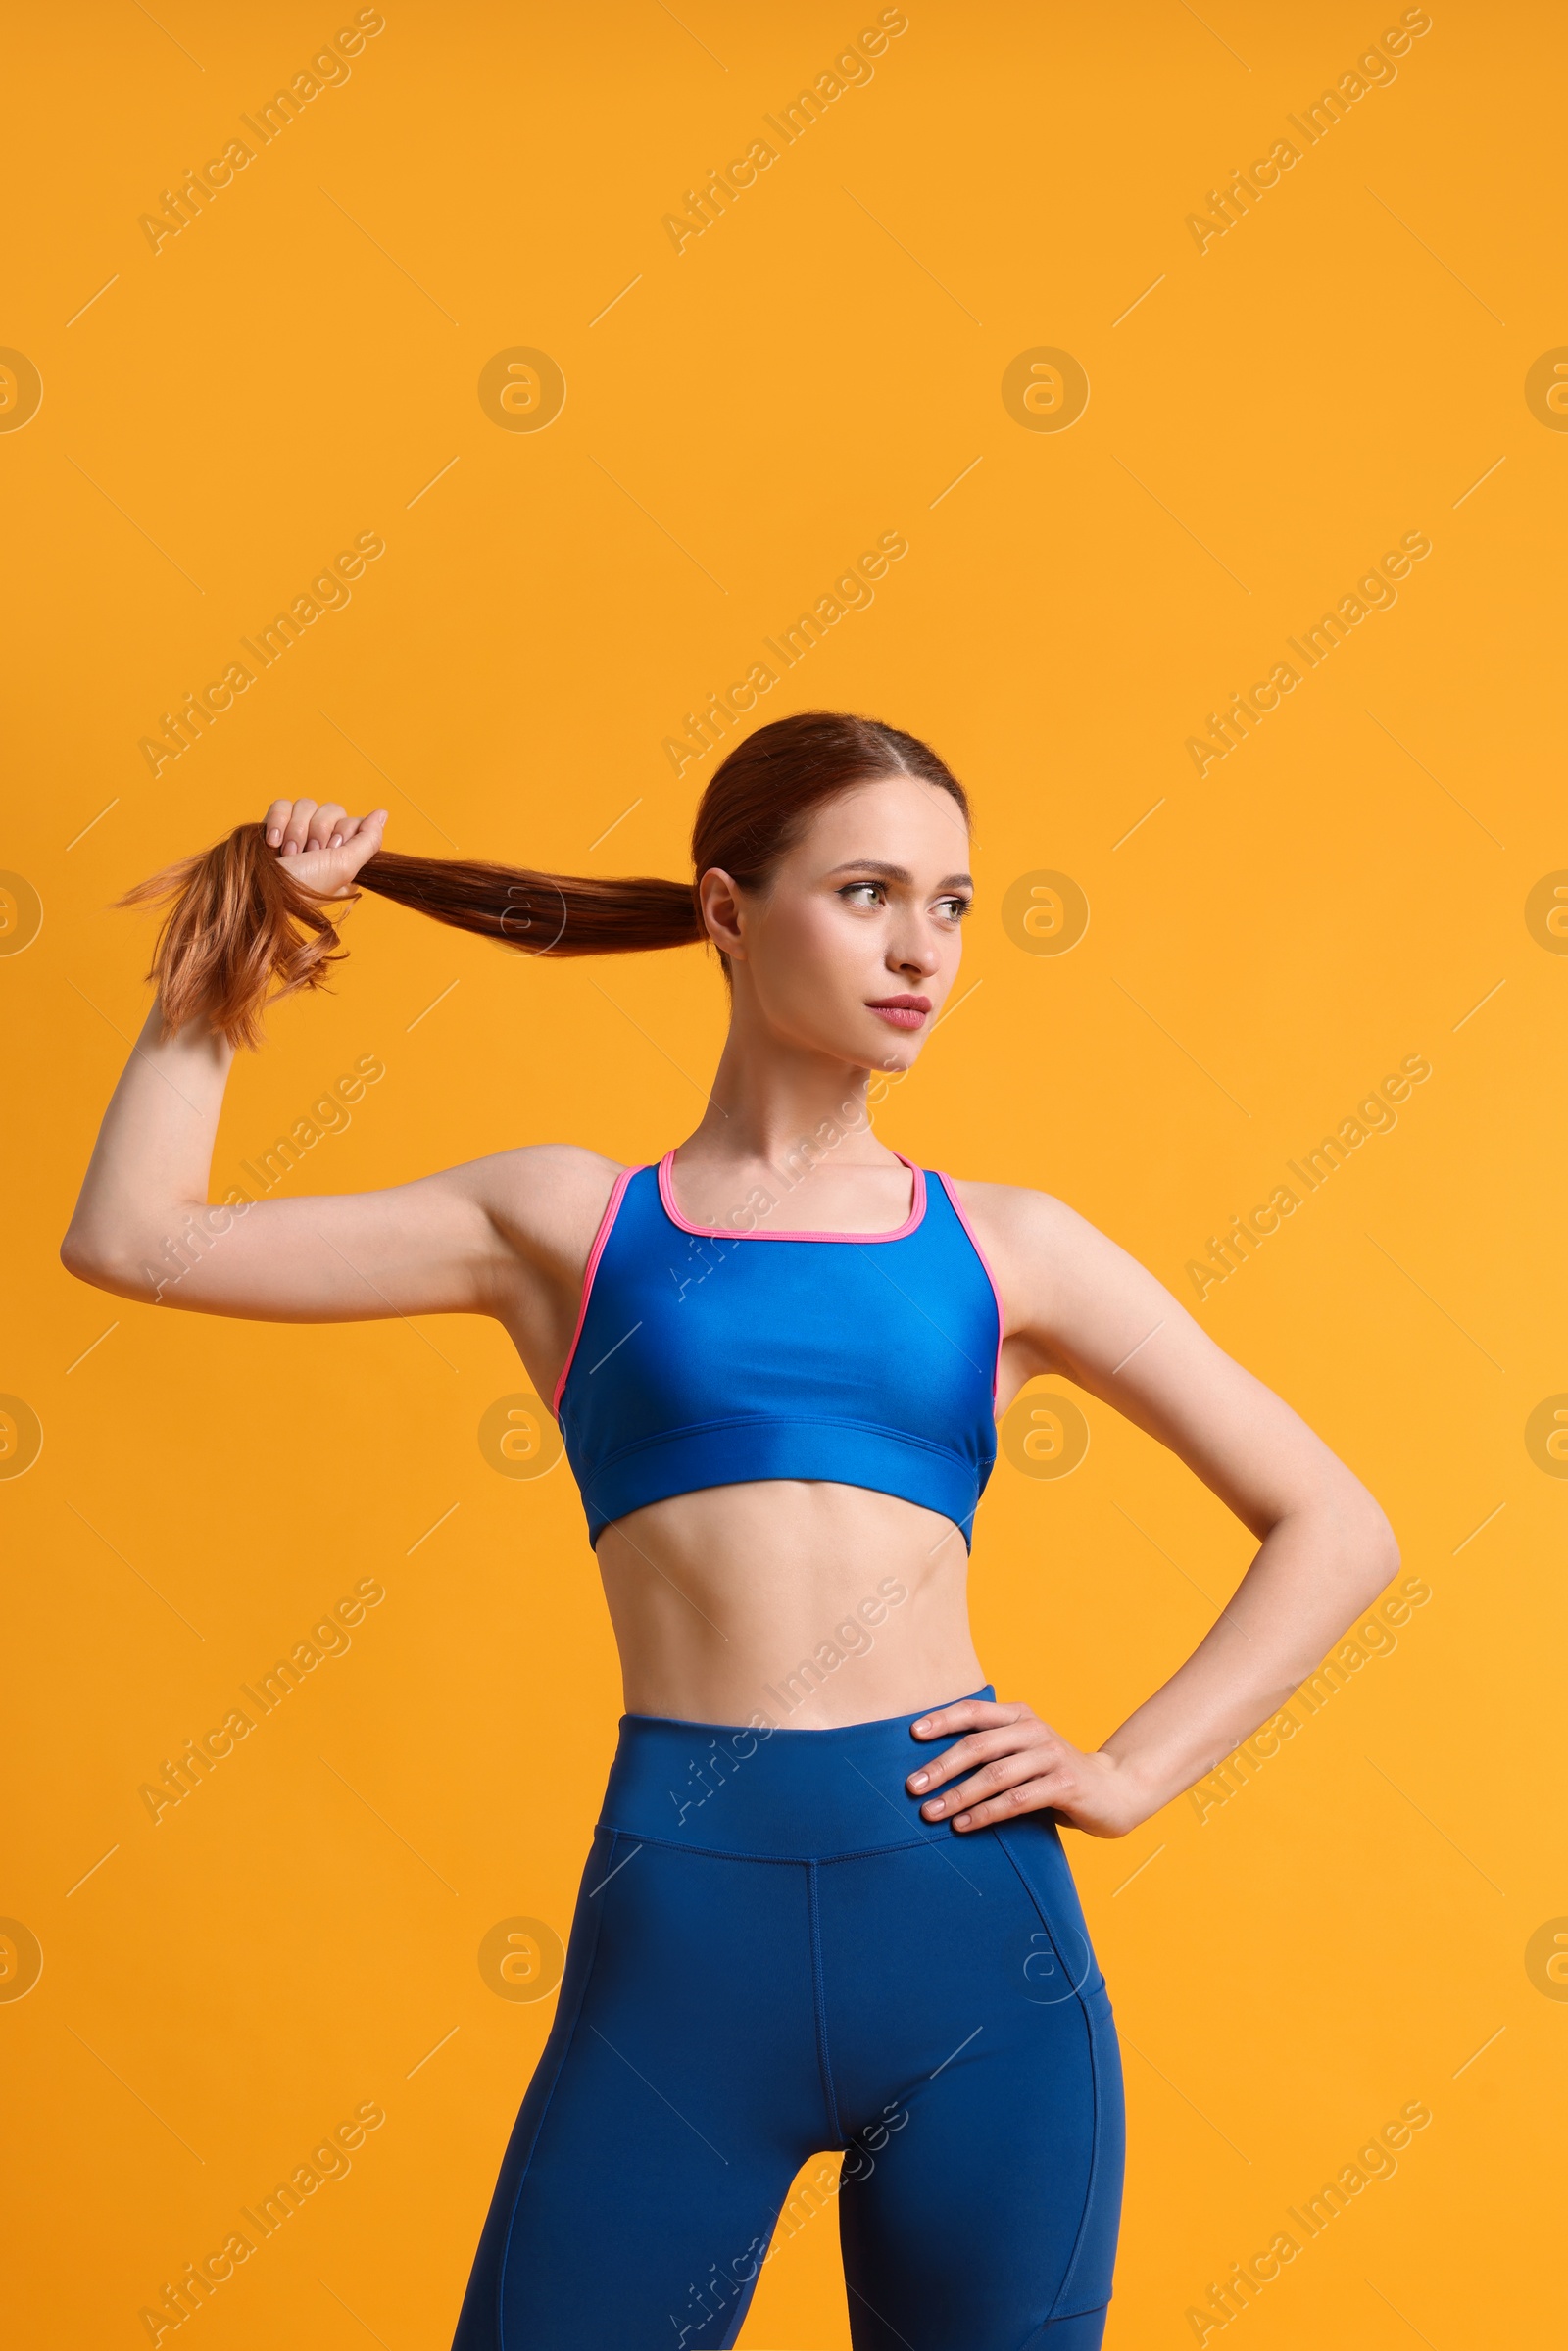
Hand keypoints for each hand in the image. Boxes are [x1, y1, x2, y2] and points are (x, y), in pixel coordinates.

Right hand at [262, 799, 387, 897]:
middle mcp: (320, 845)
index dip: (343, 830)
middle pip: (332, 809)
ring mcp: (296, 835)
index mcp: (342, 858)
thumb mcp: (344, 868)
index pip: (353, 821)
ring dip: (296, 830)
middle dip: (318, 831)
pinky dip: (277, 821)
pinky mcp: (273, 827)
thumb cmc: (301, 889)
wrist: (256, 896)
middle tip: (308, 854)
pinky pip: (282, 805)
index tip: (332, 849)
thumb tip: (382, 813)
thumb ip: (367, 840)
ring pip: (306, 804)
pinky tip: (272, 842)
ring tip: (288, 855)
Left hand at [906, 1696, 1147, 1839]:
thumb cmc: (1055, 1774)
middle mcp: (1034, 1730)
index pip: (974, 1711)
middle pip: (978, 1745)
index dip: (942, 1719)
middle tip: (913, 1786)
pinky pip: (1017, 1800)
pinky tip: (963, 1825)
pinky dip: (986, 1813)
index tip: (912, 1733)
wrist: (1115, 1790)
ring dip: (958, 1795)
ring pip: (994, 1774)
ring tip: (930, 1812)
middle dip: (941, 1765)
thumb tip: (932, 1767)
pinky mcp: (1064, 1784)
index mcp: (1020, 1716)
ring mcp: (1051, 1755)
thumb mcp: (1024, 1752)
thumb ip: (992, 1751)